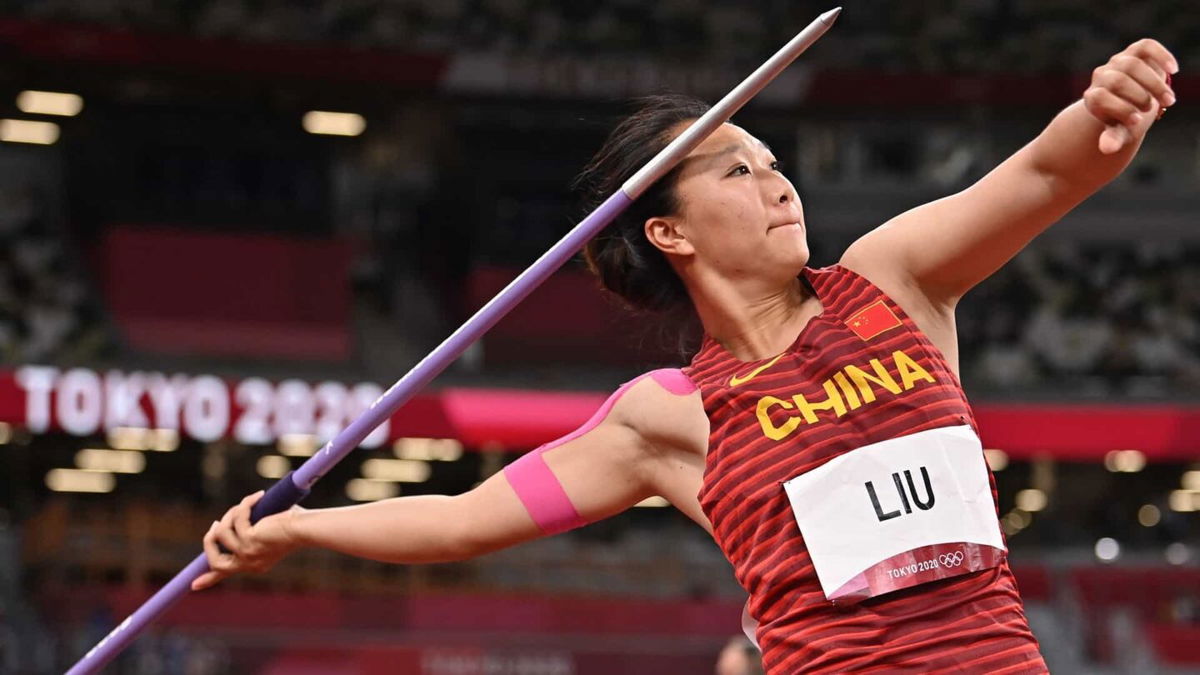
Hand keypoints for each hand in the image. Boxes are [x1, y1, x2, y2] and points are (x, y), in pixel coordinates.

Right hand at [192, 491, 302, 590]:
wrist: (307, 528)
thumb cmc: (295, 526)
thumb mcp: (269, 531)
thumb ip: (252, 530)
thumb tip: (239, 515)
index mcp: (254, 564)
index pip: (225, 575)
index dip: (207, 579)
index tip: (193, 586)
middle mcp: (248, 563)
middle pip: (213, 560)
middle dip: (209, 541)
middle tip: (216, 524)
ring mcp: (247, 553)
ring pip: (221, 533)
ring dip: (231, 514)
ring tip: (248, 503)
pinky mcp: (249, 539)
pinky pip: (236, 518)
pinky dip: (245, 504)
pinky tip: (258, 497)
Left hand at [1084, 39, 1178, 154]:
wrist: (1134, 100)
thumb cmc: (1126, 118)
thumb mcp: (1121, 130)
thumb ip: (1114, 137)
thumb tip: (1107, 149)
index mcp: (1094, 97)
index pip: (1100, 98)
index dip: (1118, 109)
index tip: (1136, 121)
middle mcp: (1102, 76)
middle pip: (1118, 81)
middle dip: (1139, 96)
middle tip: (1153, 110)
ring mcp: (1118, 62)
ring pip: (1133, 65)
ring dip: (1154, 83)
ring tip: (1169, 100)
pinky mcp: (1135, 51)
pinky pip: (1146, 46)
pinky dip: (1161, 56)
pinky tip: (1173, 70)